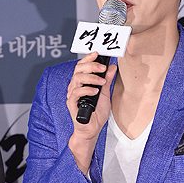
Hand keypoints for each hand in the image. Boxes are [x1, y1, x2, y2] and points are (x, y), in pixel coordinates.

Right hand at [66, 52, 116, 172]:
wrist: (92, 129)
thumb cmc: (96, 114)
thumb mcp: (105, 94)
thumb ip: (107, 81)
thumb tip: (112, 67)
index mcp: (82, 83)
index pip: (82, 66)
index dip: (88, 58)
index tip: (97, 53)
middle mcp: (75, 87)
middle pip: (78, 69)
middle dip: (91, 66)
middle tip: (102, 68)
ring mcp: (72, 95)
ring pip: (77, 79)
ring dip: (91, 77)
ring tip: (101, 82)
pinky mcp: (71, 104)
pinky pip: (76, 92)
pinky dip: (87, 90)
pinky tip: (95, 91)